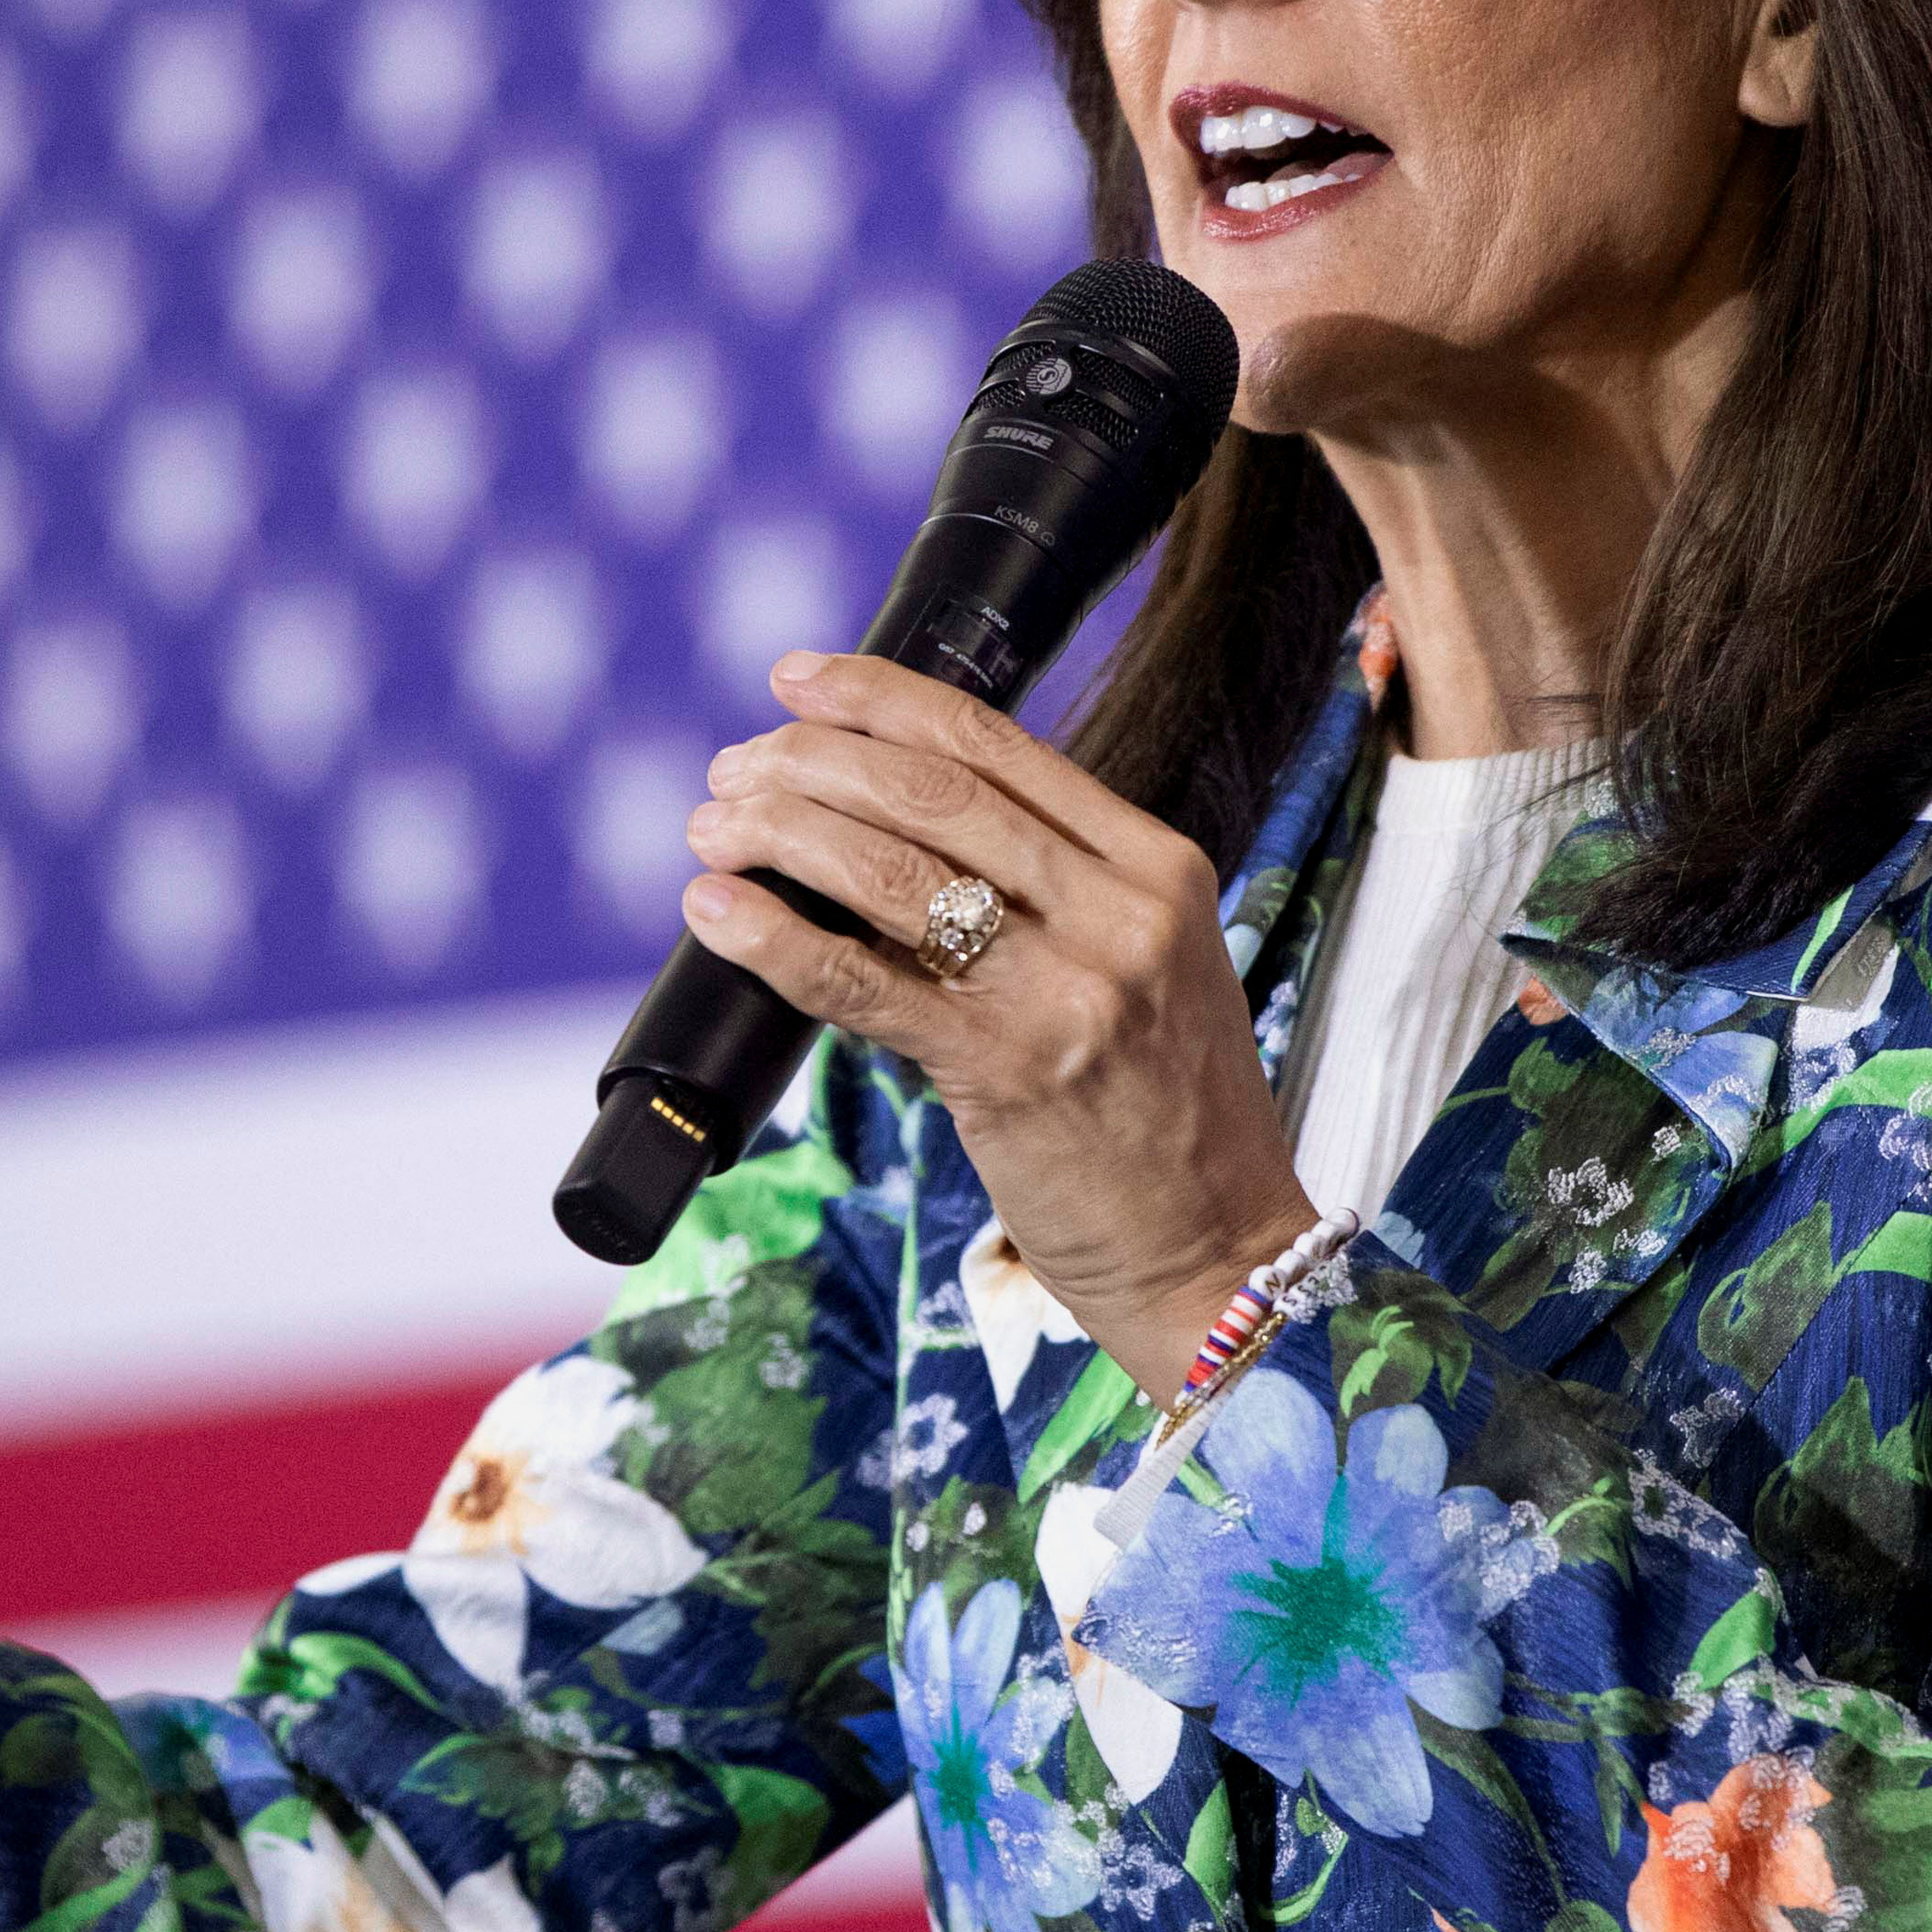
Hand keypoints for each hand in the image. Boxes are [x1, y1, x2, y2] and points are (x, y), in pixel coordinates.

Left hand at [684, 652, 1315, 1390]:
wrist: (1218, 1251)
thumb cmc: (1163, 1113)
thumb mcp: (1144, 965)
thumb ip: (1049, 888)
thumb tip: (882, 821)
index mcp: (1156, 866)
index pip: (996, 743)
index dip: (880, 697)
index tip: (798, 680)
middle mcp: (1120, 912)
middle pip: (932, 792)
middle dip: (810, 762)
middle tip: (734, 768)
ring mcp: (1069, 990)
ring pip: (890, 872)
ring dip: (780, 834)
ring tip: (713, 829)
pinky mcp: (1007, 1072)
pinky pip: (862, 984)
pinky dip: (774, 937)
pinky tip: (716, 910)